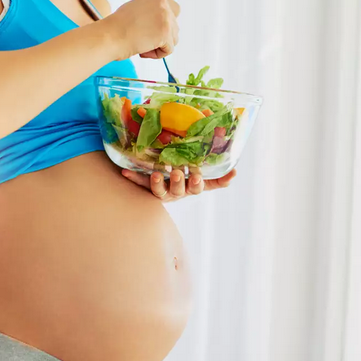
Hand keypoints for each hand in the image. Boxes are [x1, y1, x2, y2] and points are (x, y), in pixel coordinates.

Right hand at [101, 0, 180, 60]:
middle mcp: (161, 3)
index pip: (173, 9)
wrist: (109, 36)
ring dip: (160, 46)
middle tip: (144, 40)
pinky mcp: (165, 32)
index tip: (152, 31)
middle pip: (174, 26)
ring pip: (173, 39)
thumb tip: (159, 23)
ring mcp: (165, 17)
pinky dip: (157, 55)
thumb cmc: (116, 28)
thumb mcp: (134, 10)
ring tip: (142, 45)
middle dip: (162, 37)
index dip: (165, 23)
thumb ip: (150, 12)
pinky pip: (169, 50)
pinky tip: (144, 51)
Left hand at [121, 168, 236, 201]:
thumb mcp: (203, 169)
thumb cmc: (187, 171)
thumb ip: (218, 170)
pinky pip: (140, 184)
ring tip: (157, 174)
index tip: (199, 176)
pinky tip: (125, 171)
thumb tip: (235, 170)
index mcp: (192, 186)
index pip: (199, 187)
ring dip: (158, 183)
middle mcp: (177, 190)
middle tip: (180, 173)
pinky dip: (133, 178)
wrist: (163, 174)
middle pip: (180, 190)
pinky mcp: (146, 186)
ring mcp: (162, 190)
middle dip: (180, 182)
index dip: (199, 184)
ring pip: (161, 191)